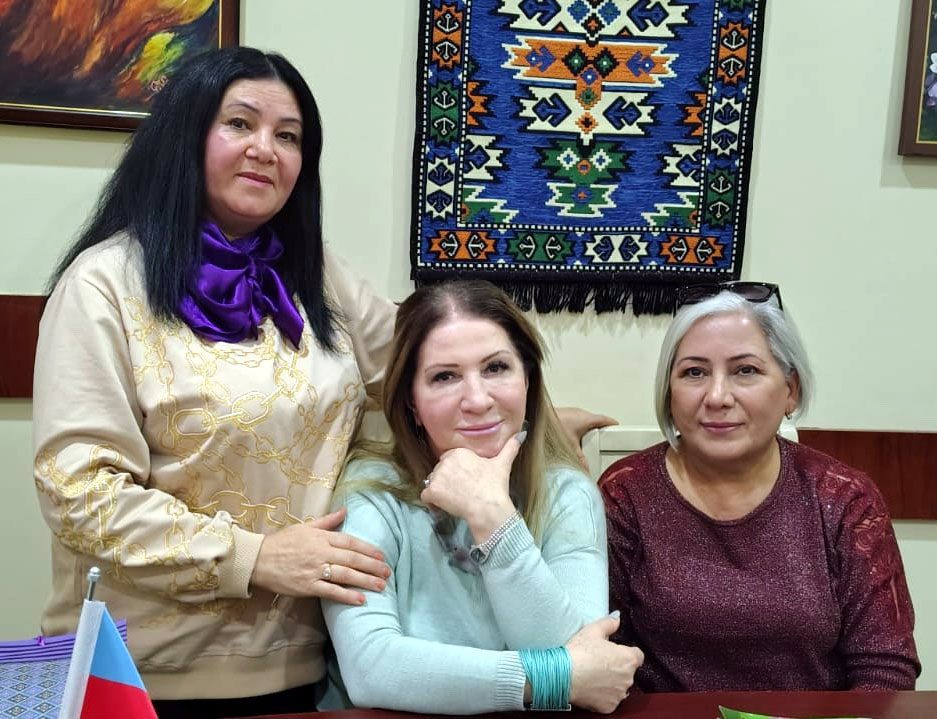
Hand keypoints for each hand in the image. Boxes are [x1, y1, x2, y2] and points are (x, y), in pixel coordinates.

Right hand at [250, 507, 389, 604]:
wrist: (257, 560)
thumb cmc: (282, 542)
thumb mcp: (305, 526)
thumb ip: (327, 521)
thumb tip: (345, 510)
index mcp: (321, 537)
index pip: (350, 542)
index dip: (368, 549)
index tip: (382, 556)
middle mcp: (321, 553)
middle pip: (352, 559)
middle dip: (372, 566)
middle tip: (388, 572)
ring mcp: (314, 570)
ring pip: (345, 575)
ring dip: (365, 580)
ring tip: (381, 586)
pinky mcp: (307, 587)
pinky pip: (330, 592)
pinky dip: (346, 596)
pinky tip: (361, 600)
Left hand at [420, 434, 521, 542]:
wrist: (488, 507)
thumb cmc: (495, 485)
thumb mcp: (503, 463)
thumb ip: (511, 447)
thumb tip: (522, 432)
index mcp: (458, 452)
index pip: (449, 460)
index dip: (456, 471)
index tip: (466, 481)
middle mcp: (444, 462)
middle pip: (440, 471)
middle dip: (448, 480)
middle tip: (462, 492)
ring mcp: (436, 477)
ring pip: (433, 482)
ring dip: (440, 491)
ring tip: (455, 499)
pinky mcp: (432, 492)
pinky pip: (426, 496)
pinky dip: (432, 502)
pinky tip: (444, 507)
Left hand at [555, 407, 617, 470]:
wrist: (535, 419)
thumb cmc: (552, 426)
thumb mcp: (570, 446)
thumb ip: (580, 459)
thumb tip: (586, 469)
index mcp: (586, 418)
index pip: (604, 419)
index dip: (612, 424)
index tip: (617, 427)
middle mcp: (580, 414)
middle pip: (595, 422)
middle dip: (599, 431)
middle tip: (603, 440)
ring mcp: (571, 413)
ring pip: (584, 422)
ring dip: (587, 430)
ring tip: (587, 441)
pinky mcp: (563, 416)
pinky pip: (576, 423)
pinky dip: (578, 430)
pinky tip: (572, 438)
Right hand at [566, 614, 643, 712]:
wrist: (563, 675)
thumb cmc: (579, 652)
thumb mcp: (593, 630)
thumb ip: (609, 623)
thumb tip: (617, 617)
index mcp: (628, 659)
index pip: (637, 655)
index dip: (625, 653)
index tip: (613, 653)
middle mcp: (628, 678)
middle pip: (628, 671)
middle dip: (617, 668)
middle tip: (599, 663)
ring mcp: (619, 694)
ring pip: (619, 687)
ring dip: (611, 682)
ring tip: (593, 675)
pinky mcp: (610, 707)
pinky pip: (609, 700)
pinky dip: (602, 695)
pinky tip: (590, 686)